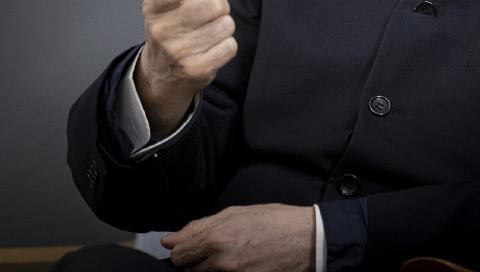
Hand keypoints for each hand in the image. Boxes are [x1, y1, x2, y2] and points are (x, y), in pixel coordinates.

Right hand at [136, 0, 237, 135]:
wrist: (162, 73)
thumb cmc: (167, 24)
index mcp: (153, 7)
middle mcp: (162, 31)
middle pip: (211, 7)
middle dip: (219, 5)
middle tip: (212, 10)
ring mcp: (178, 53)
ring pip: (224, 26)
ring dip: (224, 25)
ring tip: (209, 30)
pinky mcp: (195, 70)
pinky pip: (229, 47)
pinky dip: (227, 45)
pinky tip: (212, 47)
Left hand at [162, 204, 314, 270]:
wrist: (307, 240)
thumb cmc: (275, 221)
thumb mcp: (237, 213)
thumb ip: (201, 226)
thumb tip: (172, 239)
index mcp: (217, 237)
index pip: (179, 252)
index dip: (182, 248)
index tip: (188, 246)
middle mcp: (221, 260)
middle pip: (188, 268)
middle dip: (194, 259)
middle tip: (213, 250)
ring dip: (209, 268)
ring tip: (230, 256)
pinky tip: (239, 264)